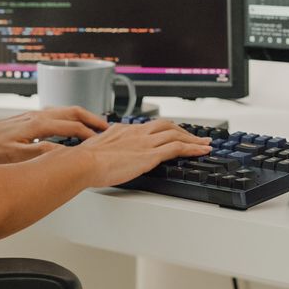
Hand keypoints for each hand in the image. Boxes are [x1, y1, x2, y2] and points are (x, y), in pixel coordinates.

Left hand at [0, 107, 108, 163]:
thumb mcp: (17, 156)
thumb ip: (42, 153)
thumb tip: (66, 154)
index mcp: (39, 124)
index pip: (73, 127)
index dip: (90, 134)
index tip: (102, 142)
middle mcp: (37, 116)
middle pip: (72, 112)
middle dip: (91, 118)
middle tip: (106, 127)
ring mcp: (31, 115)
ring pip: (63, 111)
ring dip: (80, 117)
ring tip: (90, 125)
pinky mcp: (25, 118)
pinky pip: (54, 114)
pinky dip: (67, 118)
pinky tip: (65, 125)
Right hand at [76, 119, 212, 187]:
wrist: (83, 162)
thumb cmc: (84, 159)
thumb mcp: (95, 148)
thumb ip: (104, 148)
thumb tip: (100, 153)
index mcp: (125, 130)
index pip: (151, 127)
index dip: (166, 130)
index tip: (173, 134)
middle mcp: (138, 133)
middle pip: (167, 126)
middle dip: (183, 131)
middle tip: (195, 137)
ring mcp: (145, 143)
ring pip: (176, 135)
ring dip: (193, 140)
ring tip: (205, 144)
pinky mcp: (150, 155)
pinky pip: (177, 148)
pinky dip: (193, 148)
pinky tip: (202, 152)